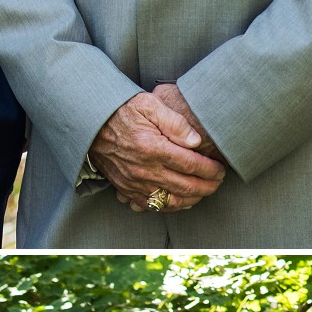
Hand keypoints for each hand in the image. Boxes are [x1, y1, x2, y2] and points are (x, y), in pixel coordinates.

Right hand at [88, 86, 225, 214]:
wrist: (91, 123)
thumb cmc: (122, 111)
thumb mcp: (149, 105)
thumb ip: (175, 122)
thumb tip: (196, 141)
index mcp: (152, 148)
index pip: (191, 165)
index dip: (211, 170)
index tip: (221, 169)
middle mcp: (144, 170)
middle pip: (185, 186)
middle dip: (207, 187)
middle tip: (218, 182)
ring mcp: (134, 183)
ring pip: (171, 201)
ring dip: (192, 199)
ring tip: (204, 192)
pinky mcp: (125, 189)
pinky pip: (151, 206)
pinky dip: (170, 207)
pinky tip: (180, 200)